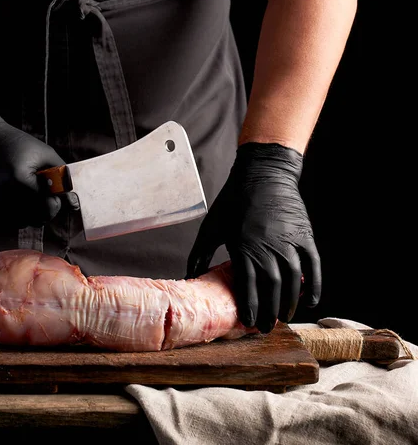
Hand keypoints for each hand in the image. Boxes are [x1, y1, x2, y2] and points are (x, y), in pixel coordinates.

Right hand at [0, 98, 71, 226]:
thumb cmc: (13, 144)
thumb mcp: (43, 153)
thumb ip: (62, 177)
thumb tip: (74, 203)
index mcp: (19, 181)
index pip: (49, 210)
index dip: (54, 202)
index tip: (49, 191)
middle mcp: (0, 197)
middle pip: (35, 220)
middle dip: (40, 208)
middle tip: (32, 189)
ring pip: (18, 224)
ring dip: (22, 212)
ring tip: (13, 188)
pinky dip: (4, 213)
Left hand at [186, 142, 320, 332]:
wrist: (264, 173)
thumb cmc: (234, 200)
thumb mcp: (211, 227)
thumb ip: (199, 254)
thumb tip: (189, 277)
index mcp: (243, 247)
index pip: (248, 286)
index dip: (250, 308)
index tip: (249, 324)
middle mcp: (268, 248)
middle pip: (272, 289)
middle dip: (269, 312)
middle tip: (267, 329)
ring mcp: (289, 242)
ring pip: (293, 281)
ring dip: (289, 303)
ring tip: (284, 318)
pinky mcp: (305, 236)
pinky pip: (313, 266)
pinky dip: (313, 285)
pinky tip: (310, 300)